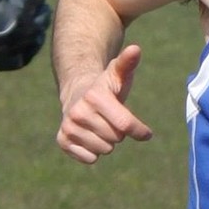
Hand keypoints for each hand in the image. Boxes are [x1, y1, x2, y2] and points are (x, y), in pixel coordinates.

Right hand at [57, 43, 151, 162]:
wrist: (77, 94)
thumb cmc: (106, 87)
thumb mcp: (117, 74)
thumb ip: (128, 63)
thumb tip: (136, 49)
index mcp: (94, 96)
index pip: (126, 124)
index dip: (140, 131)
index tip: (146, 133)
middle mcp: (78, 112)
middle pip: (116, 138)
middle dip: (118, 131)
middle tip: (111, 119)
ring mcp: (68, 127)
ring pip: (104, 150)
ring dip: (107, 141)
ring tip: (100, 126)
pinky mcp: (62, 140)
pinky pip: (90, 159)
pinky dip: (93, 151)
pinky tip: (90, 136)